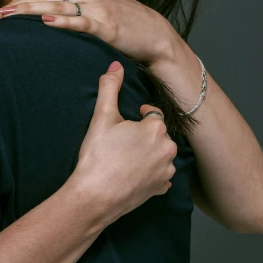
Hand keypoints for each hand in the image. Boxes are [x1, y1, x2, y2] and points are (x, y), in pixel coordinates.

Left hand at [0, 0, 174, 65]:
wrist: (152, 33)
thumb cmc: (122, 18)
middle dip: (14, 7)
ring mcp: (97, 7)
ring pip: (57, 6)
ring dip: (28, 12)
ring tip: (6, 19)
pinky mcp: (105, 25)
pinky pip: (80, 21)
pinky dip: (62, 21)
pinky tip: (45, 22)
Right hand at [72, 62, 176, 228]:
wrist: (94, 197)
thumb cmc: (98, 156)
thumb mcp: (101, 117)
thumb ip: (110, 87)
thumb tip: (116, 65)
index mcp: (156, 128)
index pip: (153, 113)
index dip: (139, 116)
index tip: (125, 123)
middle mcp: (168, 149)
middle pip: (158, 134)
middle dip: (143, 135)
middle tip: (122, 141)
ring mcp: (166, 171)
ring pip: (161, 154)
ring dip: (148, 153)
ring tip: (125, 158)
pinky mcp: (161, 189)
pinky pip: (160, 175)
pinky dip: (150, 172)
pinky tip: (132, 173)